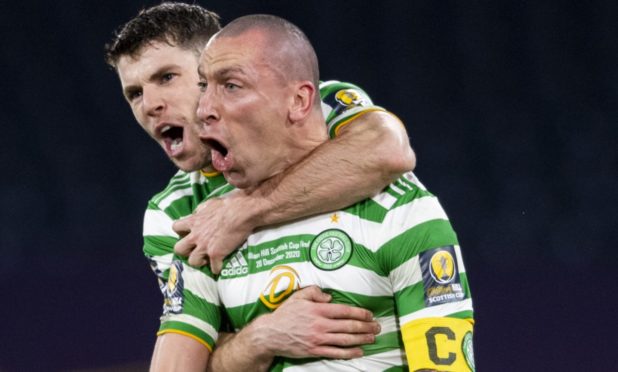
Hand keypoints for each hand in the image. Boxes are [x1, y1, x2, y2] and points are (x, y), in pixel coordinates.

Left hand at [173, 191, 254, 272]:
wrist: (242, 212)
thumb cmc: (228, 204)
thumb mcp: (210, 203)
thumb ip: (201, 209)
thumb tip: (197, 213)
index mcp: (193, 221)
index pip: (176, 227)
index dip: (181, 232)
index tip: (189, 233)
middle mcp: (195, 235)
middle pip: (179, 249)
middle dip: (185, 251)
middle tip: (194, 249)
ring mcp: (205, 246)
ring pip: (192, 262)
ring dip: (199, 262)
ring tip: (206, 260)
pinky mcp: (216, 254)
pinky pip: (214, 268)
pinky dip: (217, 268)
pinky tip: (220, 266)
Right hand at [249, 286, 380, 358]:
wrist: (271, 334)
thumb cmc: (285, 314)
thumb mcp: (298, 296)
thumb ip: (314, 292)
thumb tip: (329, 297)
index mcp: (318, 309)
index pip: (344, 311)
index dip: (360, 313)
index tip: (370, 314)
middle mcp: (321, 324)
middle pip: (349, 326)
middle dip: (366, 326)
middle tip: (377, 327)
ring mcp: (318, 339)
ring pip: (345, 340)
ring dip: (362, 339)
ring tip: (373, 338)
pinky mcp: (315, 350)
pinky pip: (336, 352)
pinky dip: (350, 353)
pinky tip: (359, 351)